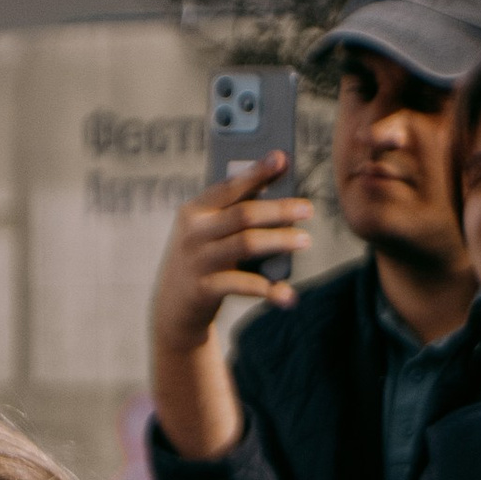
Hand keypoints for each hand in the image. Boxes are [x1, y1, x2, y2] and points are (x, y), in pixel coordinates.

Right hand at [150, 158, 314, 457]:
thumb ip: (238, 217)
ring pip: (244, 244)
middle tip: (310, 211)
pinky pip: (240, 287)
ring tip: (306, 244)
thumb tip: (280, 194)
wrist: (170, 324)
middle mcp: (189, 234)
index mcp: (193, 212)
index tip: (286, 155)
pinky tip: (288, 298)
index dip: (257, 168)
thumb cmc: (203, 277)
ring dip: (278, 244)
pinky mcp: (200, 294)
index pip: (230, 183)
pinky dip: (267, 291)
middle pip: (243, 214)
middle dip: (279, 210)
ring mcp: (193, 264)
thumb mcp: (213, 242)